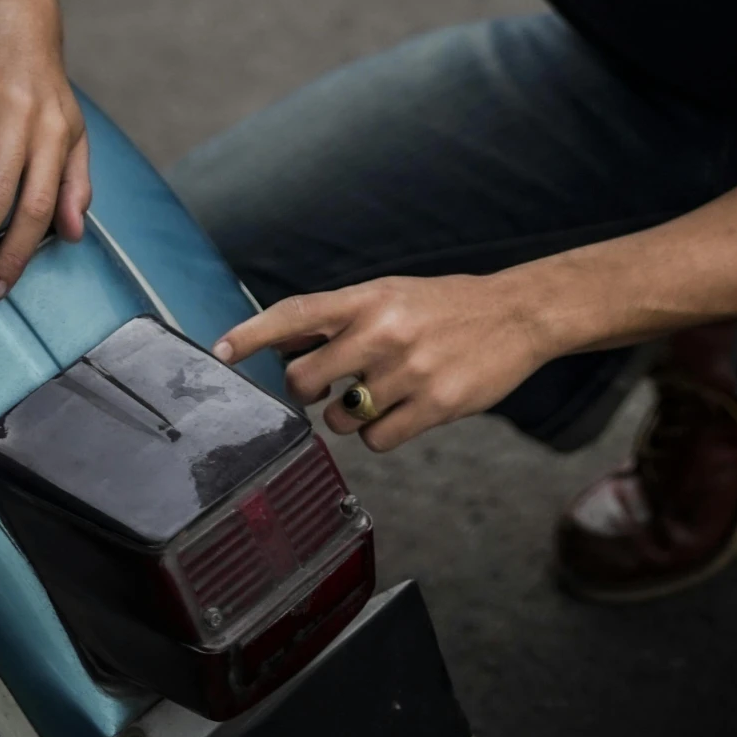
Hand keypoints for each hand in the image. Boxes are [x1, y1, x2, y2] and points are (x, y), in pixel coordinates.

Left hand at [213, 272, 550, 452]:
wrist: (516, 315)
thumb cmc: (444, 306)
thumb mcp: (390, 295)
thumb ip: (339, 318)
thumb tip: (280, 345)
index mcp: (369, 298)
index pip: (296, 313)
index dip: (252, 335)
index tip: (220, 351)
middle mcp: (383, 331)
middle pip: (305, 380)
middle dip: (305, 392)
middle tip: (326, 387)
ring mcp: (408, 371)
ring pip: (340, 420)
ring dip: (348, 417)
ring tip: (379, 395)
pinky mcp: (435, 406)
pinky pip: (377, 442)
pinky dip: (381, 434)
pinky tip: (402, 411)